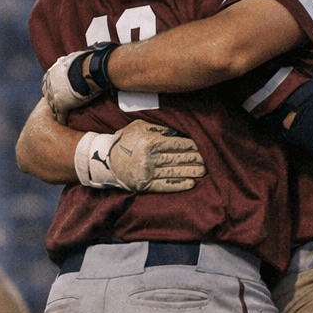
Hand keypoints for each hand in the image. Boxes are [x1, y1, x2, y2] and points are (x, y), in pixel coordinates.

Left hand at [43, 43, 117, 121]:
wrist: (90, 69)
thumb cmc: (86, 61)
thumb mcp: (75, 57)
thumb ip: (71, 61)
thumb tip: (77, 58)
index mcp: (52, 72)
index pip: (47, 82)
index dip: (52, 88)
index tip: (55, 91)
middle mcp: (50, 83)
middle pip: (48, 95)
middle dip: (52, 99)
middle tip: (56, 104)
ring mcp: (54, 94)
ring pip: (52, 106)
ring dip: (56, 110)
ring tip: (60, 115)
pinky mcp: (61, 104)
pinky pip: (60, 115)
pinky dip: (62, 119)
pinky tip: (64, 122)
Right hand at [74, 121, 205, 192]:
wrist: (104, 160)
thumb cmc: (123, 140)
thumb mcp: (139, 127)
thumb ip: (158, 129)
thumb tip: (177, 132)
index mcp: (150, 142)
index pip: (176, 144)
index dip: (191, 146)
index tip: (202, 146)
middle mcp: (150, 158)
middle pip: (178, 158)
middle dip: (195, 159)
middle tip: (208, 159)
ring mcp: (147, 173)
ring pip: (174, 172)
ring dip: (190, 171)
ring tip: (203, 171)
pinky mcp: (144, 185)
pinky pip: (165, 186)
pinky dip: (179, 185)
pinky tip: (191, 184)